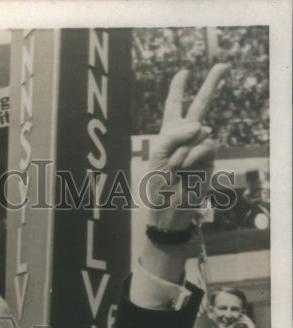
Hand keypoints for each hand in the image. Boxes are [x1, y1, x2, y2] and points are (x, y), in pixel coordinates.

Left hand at [144, 64, 229, 232]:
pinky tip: (183, 167)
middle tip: (223, 66)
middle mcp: (186, 137)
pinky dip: (191, 154)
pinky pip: (204, 144)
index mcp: (169, 134)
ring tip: (173, 167)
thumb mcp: (158, 153)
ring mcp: (199, 146)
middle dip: (211, 84)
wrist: (167, 208)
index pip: (174, 107)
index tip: (184, 72)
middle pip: (200, 105)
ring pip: (197, 131)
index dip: (178, 89)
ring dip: (181, 149)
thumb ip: (175, 134)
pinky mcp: (209, 158)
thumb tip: (202, 126)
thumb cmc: (157, 183)